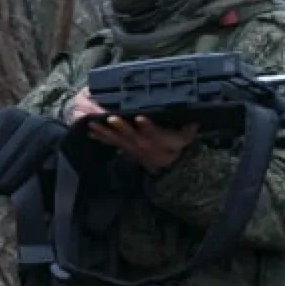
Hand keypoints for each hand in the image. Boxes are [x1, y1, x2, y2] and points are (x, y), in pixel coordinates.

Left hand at [68, 89, 198, 171]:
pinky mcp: (125, 148)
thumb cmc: (176, 147)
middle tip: (110, 118)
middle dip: (120, 126)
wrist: (168, 167)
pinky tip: (91, 133)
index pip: (153, 131)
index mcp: (158, 139)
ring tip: (93, 124)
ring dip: (104, 131)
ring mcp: (132, 146)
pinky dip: (101, 138)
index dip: (147, 126)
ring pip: (117, 138)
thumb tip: (194, 120)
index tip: (139, 118)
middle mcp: (143, 143)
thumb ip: (188, 129)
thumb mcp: (185, 139)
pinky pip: (112, 142)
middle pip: (131, 134)